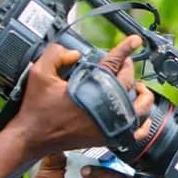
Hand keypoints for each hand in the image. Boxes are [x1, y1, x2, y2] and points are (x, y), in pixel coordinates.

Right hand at [10, 36, 148, 157]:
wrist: (33, 137)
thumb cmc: (37, 108)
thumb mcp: (39, 73)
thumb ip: (56, 55)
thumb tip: (75, 54)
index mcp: (94, 87)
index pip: (114, 62)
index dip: (125, 48)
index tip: (135, 40)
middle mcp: (109, 105)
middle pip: (129, 80)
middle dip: (128, 67)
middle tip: (124, 62)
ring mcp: (113, 123)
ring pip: (142, 105)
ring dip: (142, 93)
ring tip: (137, 86)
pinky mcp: (111, 137)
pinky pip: (139, 132)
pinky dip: (144, 122)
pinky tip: (140, 114)